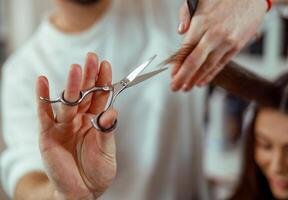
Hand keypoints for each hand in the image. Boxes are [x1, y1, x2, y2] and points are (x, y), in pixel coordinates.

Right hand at [36, 53, 117, 199]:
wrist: (82, 191)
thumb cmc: (98, 171)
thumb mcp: (107, 151)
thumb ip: (107, 131)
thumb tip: (112, 111)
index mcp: (96, 120)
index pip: (100, 97)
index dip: (103, 81)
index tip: (106, 65)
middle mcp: (80, 119)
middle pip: (85, 94)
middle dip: (89, 76)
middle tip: (92, 57)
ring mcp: (64, 125)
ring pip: (68, 101)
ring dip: (71, 85)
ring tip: (76, 69)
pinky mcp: (48, 134)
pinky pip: (45, 114)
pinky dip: (43, 98)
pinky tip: (43, 81)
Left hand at [171, 0, 266, 90]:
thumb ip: (186, 14)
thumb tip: (180, 31)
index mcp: (201, 22)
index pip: (185, 49)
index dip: (177, 65)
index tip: (171, 75)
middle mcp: (213, 34)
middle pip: (194, 61)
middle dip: (183, 77)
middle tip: (175, 88)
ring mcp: (226, 41)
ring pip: (208, 65)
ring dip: (196, 79)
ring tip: (186, 88)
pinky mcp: (237, 45)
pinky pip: (222, 63)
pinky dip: (211, 74)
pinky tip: (202, 82)